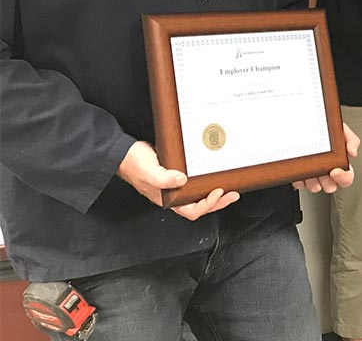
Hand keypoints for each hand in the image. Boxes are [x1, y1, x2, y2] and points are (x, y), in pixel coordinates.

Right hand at [117, 140, 239, 219]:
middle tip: (233, 194)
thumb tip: (182, 180)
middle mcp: (173, 195)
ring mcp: (174, 186)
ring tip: (229, 188)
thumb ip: (164, 178)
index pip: (192, 211)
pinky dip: (205, 182)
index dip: (207, 205)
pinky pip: (194, 183)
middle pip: (199, 206)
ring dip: (214, 193)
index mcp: (167, 199)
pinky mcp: (176, 175)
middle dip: (218, 202)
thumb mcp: (149, 172)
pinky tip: (212, 176)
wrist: (124, 153)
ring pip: (198, 195)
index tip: (218, 192)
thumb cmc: (133, 164)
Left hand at [293, 122, 359, 192]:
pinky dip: (299, 178)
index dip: (343, 178)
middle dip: (327, 182)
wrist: (306, 123)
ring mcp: (314, 175)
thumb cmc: (325, 128)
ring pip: (314, 187)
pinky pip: (299, 184)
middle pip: (331, 186)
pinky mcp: (300, 177)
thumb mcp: (342, 130)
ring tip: (310, 168)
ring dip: (312, 180)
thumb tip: (353, 152)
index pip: (347, 178)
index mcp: (340, 163)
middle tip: (323, 171)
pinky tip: (300, 168)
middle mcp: (328, 172)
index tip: (335, 171)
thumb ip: (352, 140)